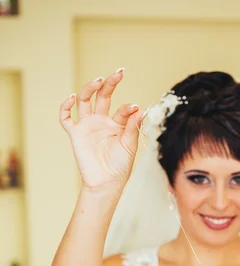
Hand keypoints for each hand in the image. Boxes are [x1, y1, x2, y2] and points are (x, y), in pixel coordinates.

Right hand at [59, 69, 146, 190]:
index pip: (122, 109)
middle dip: (110, 83)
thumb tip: (140, 108)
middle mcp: (102, 121)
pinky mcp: (76, 134)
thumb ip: (133, 127)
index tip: (135, 108)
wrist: (106, 183)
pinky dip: (65, 107)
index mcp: (117, 124)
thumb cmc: (120, 167)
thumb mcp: (130, 146)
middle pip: (102, 96)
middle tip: (118, 73)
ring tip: (98, 80)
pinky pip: (66, 118)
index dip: (128, 108)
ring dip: (89, 88)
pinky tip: (70, 98)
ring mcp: (88, 126)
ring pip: (84, 101)